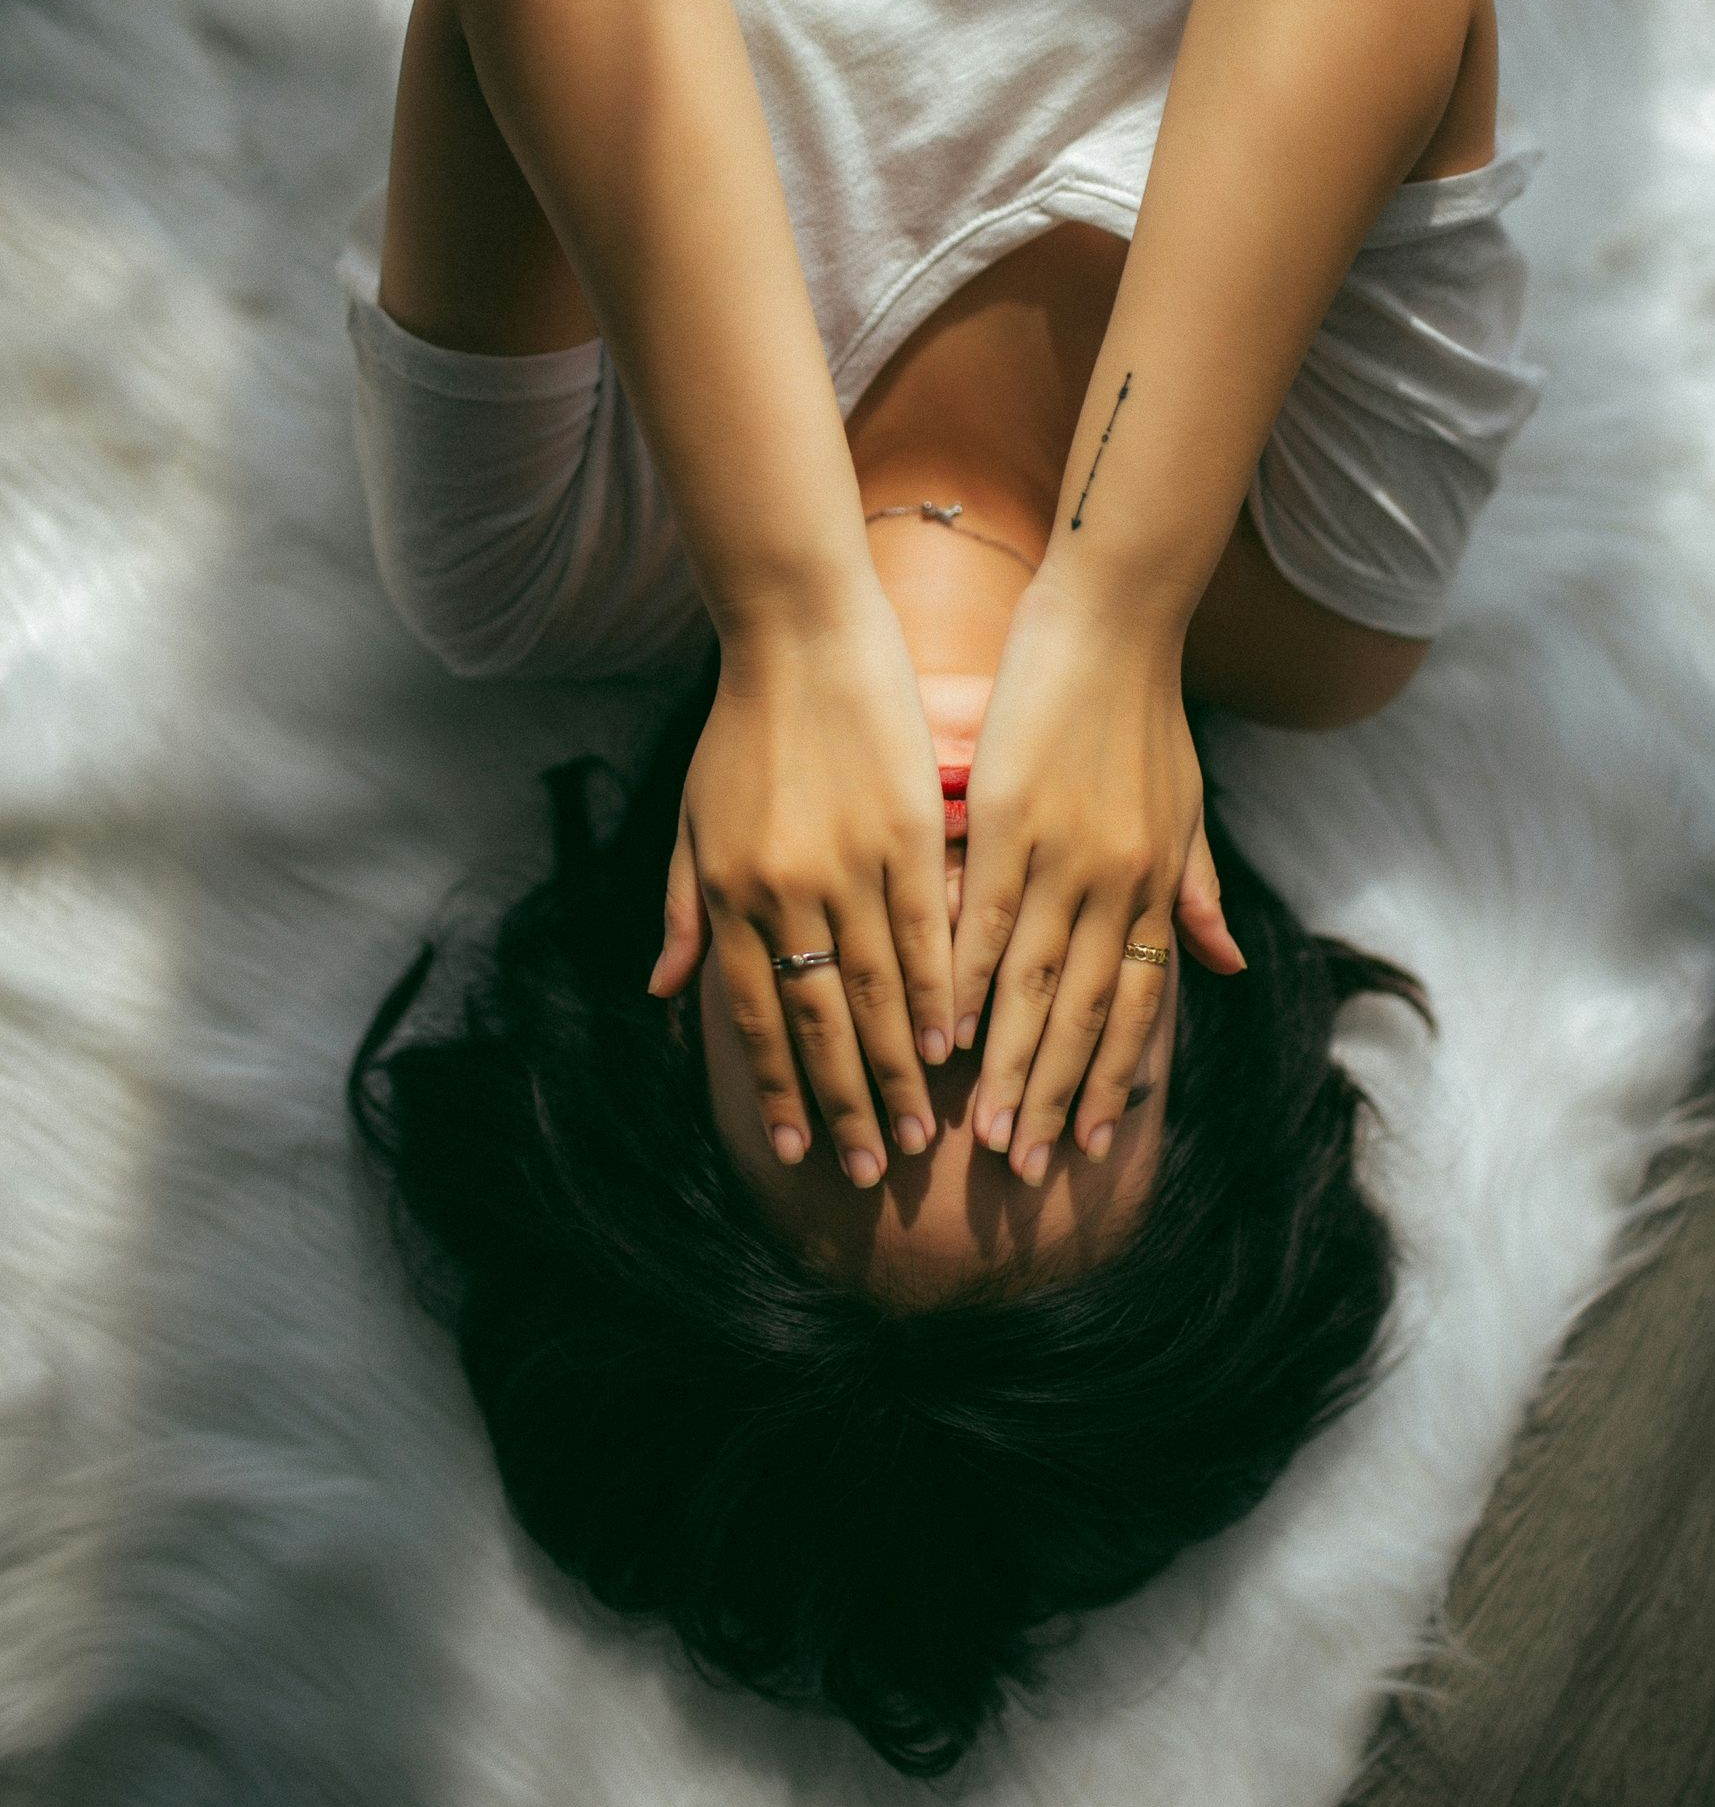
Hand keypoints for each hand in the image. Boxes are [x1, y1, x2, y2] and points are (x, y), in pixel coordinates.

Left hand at [646, 592, 952, 1182]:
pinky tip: (954, 1039)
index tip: (794, 1148)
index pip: (751, 1014)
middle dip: (844, 1103)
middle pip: (818, 1020)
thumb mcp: (692, 821)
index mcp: (728, 892)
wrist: (799, 635)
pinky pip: (925, 929)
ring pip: (876, 988)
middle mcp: (784, 890)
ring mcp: (848, 863)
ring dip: (899, 1066)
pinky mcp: (905, 830)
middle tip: (873, 1171)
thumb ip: (684, 911)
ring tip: (922, 1128)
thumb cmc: (741, 728)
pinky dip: (939, 990)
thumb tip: (667, 997)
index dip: (774, 1086)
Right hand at [948, 576, 1245, 1182]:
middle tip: (1025, 1170)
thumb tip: (1226, 968)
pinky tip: (940, 1029)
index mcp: (1156, 885)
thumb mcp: (1187, 808)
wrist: (1116, 618)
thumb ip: (1198, 891)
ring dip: (1006, 1064)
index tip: (1089, 1146)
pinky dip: (963, 980)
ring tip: (978, 1132)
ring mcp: (1064, 856)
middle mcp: (1118, 885)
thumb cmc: (1146, 709)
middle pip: (1084, 1015)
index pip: (1136, 1007)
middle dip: (1054, 1098)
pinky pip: (984, 919)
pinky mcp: (1011, 821)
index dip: (1112, 1079)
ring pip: (1034, 985)